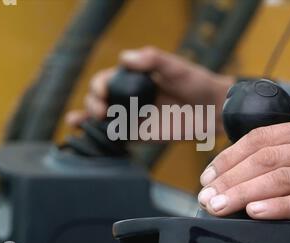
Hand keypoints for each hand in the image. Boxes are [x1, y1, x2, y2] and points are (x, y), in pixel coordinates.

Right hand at [65, 46, 232, 132]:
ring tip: (79, 121)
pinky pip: (115, 137)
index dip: (99, 85)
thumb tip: (124, 58)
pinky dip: (100, 137)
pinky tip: (87, 136)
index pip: (106, 80)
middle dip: (92, 104)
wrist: (211, 109)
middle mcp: (129, 97)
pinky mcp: (138, 135)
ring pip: (102, 119)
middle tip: (101, 110)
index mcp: (133, 78)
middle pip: (98, 100)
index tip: (103, 91)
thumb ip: (152, 59)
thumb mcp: (174, 66)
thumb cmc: (195, 82)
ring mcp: (132, 116)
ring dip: (86, 119)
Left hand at [198, 117, 289, 226]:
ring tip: (220, 205)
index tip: (208, 175)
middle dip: (230, 178)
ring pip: (280, 178)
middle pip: (264, 159)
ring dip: (244, 193)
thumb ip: (286, 152)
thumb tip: (241, 172)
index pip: (259, 138)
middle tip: (207, 195)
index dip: (229, 157)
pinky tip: (256, 212)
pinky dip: (278, 206)